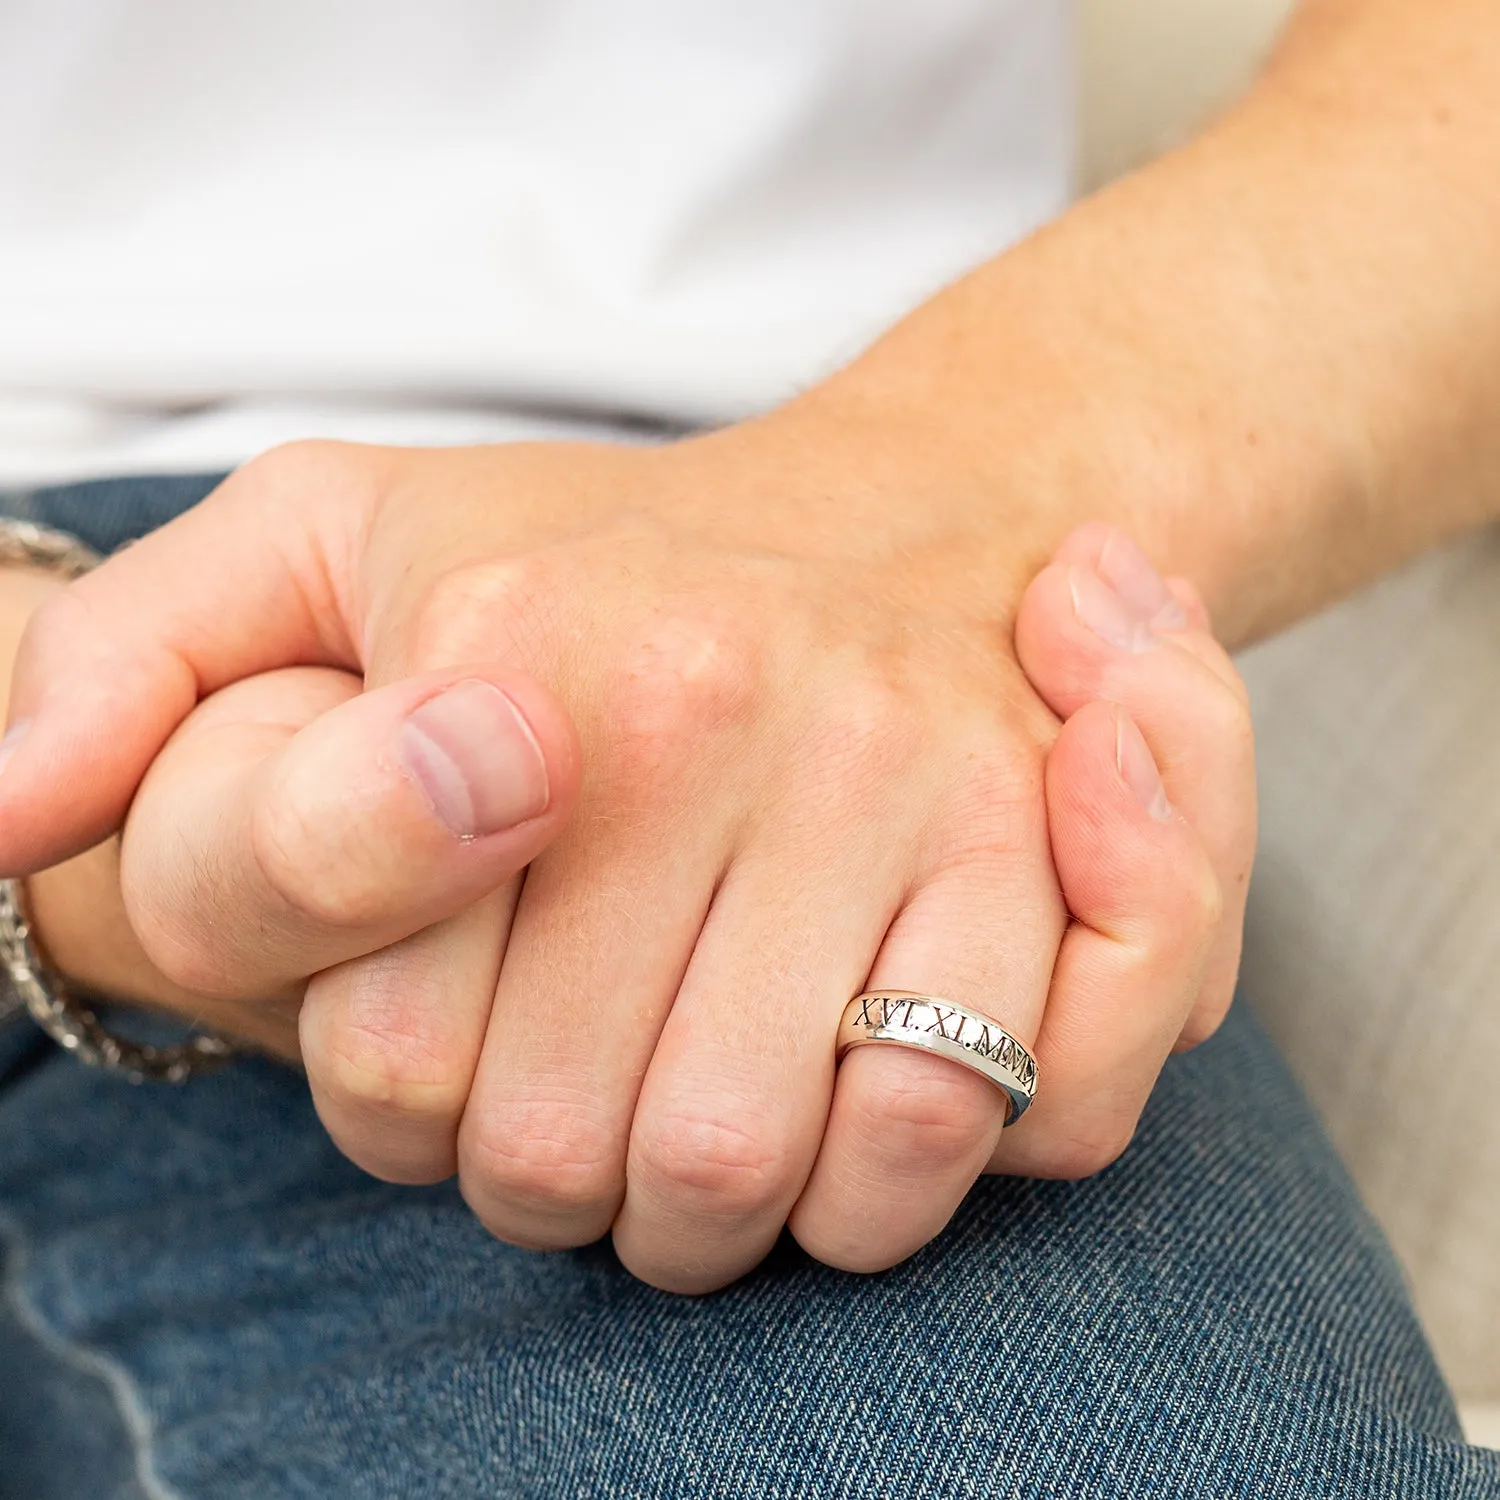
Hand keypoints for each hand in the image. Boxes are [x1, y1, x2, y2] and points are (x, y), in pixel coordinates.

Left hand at [2, 426, 1251, 1290]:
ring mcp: (896, 778)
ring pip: (736, 1175)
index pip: (382, 1058)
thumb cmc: (612, 562)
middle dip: (546, 1177)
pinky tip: (834, 1108)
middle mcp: (709, 709)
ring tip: (698, 1105)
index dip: (393, 1102)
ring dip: (699, 1207)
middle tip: (577, 1091)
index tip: (451, 1027)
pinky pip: (940, 1144)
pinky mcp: (1044, 854)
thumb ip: (130, 667)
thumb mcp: (330, 543)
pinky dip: (863, 1193)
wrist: (917, 517)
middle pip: (554, 1149)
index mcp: (516, 658)